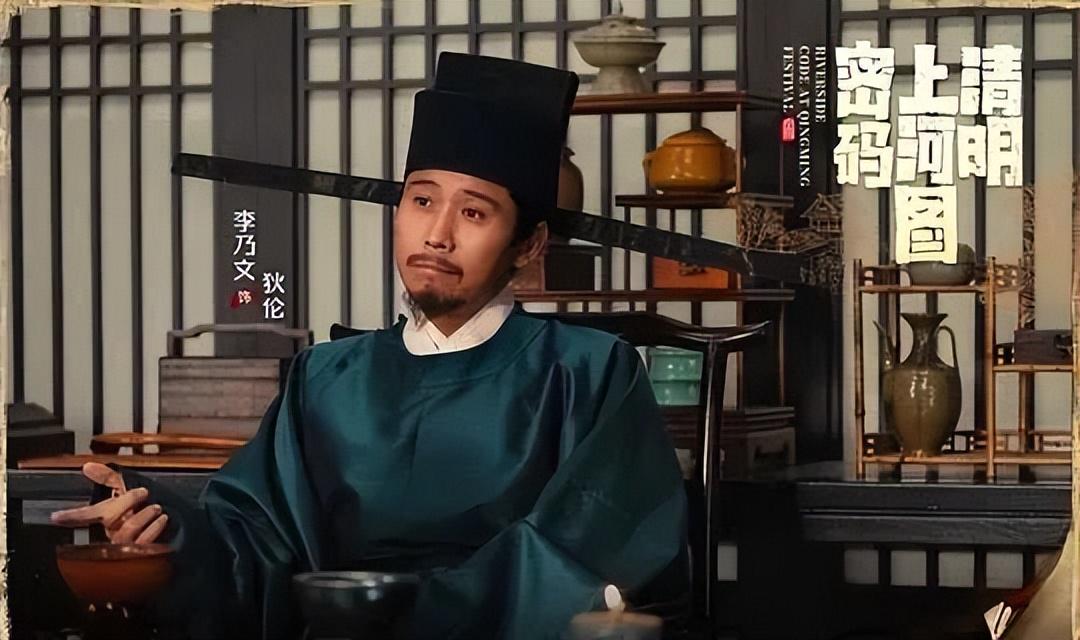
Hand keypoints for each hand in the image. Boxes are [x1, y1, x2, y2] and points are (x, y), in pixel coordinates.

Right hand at [50, 462, 169, 543]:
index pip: (85, 516)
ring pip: (127, 530)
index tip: (56, 517)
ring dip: (144, 514)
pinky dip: (154, 527)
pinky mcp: (142, 553)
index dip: (71, 516)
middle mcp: (113, 533)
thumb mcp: (129, 489)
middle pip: (110, 518)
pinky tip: (162, 519)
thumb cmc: (146, 507)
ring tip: (156, 507)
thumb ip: (109, 477)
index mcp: (107, 518)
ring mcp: (126, 545)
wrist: (173, 525)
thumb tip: (88, 466)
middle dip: (128, 500)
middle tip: (144, 492)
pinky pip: (144, 541)